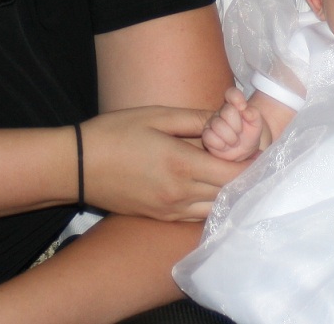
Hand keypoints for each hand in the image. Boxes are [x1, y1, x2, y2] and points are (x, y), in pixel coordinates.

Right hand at [80, 105, 247, 221]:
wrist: (75, 166)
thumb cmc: (114, 133)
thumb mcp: (156, 115)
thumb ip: (195, 118)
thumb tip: (226, 117)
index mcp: (181, 164)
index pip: (234, 174)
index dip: (252, 162)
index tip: (257, 146)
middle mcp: (180, 194)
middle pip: (229, 194)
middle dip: (243, 176)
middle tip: (246, 155)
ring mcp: (170, 210)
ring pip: (215, 209)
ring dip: (226, 191)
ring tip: (227, 169)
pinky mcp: (160, 217)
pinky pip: (196, 215)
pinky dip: (209, 202)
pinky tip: (207, 183)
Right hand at [202, 87, 264, 161]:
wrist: (243, 151)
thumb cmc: (249, 134)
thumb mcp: (256, 124)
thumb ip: (254, 114)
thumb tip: (246, 110)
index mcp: (234, 105)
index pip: (232, 93)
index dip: (237, 98)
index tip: (243, 107)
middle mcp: (221, 111)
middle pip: (228, 111)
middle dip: (237, 126)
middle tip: (240, 132)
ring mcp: (212, 123)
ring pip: (218, 125)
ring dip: (231, 138)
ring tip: (234, 141)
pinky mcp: (206, 135)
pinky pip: (209, 137)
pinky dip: (220, 145)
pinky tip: (225, 146)